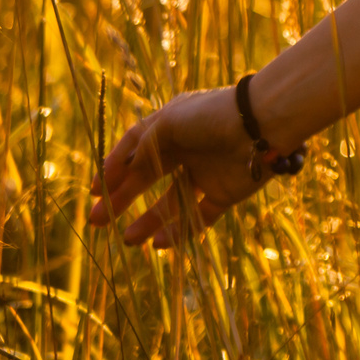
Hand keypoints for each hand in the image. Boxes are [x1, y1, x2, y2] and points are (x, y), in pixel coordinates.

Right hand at [88, 87, 264, 249]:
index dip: (114, 167)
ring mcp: (206, 172)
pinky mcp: (226, 193)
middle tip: (97, 221)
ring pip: (172, 202)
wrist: (264, 126)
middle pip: (148, 178)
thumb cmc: (213, 117)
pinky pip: (199, 216)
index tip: (94, 191)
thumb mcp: (170, 124)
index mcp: (173, 125)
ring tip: (129, 240)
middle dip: (122, 198)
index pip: (135, 147)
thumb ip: (143, 148)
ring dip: (149, 221)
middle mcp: (188, 148)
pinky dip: (181, 231)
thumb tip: (125, 169)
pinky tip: (160, 243)